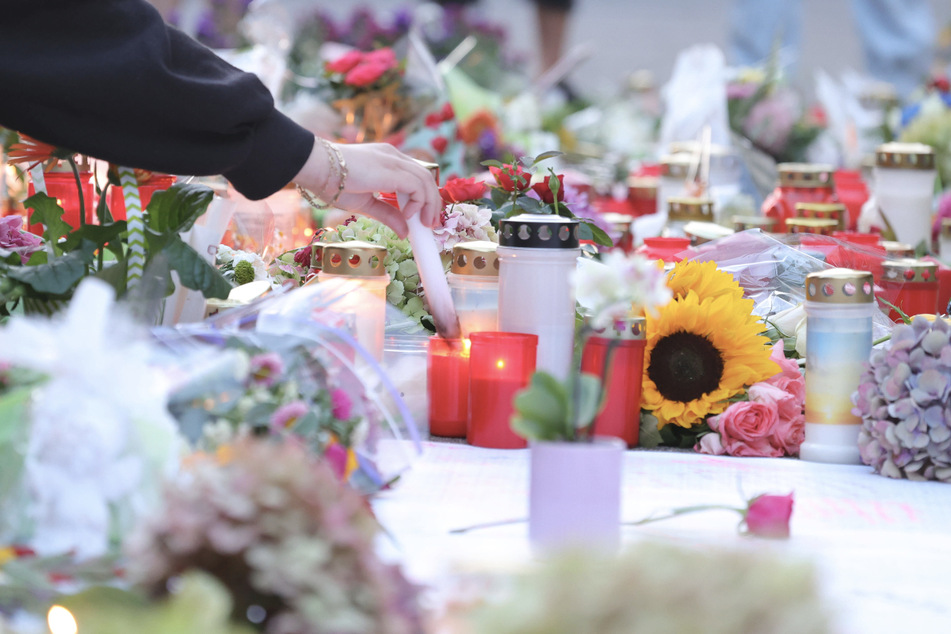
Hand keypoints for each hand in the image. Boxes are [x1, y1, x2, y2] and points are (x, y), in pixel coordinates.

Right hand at [294, 139, 440, 237]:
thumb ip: (387, 215)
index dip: (424, 197)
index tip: (424, 218)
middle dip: (432, 203)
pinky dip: (418, 202)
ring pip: (425, 181)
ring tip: (424, 224)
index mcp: (387, 160)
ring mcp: (393, 160)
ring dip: (429, 205)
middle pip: (425, 178)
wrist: (315, 168)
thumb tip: (405, 232)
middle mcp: (393, 156)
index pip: (416, 176)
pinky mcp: (392, 169)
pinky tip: (408, 215)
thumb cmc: (332, 183)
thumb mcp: (365, 204)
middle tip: (430, 225)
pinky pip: (417, 186)